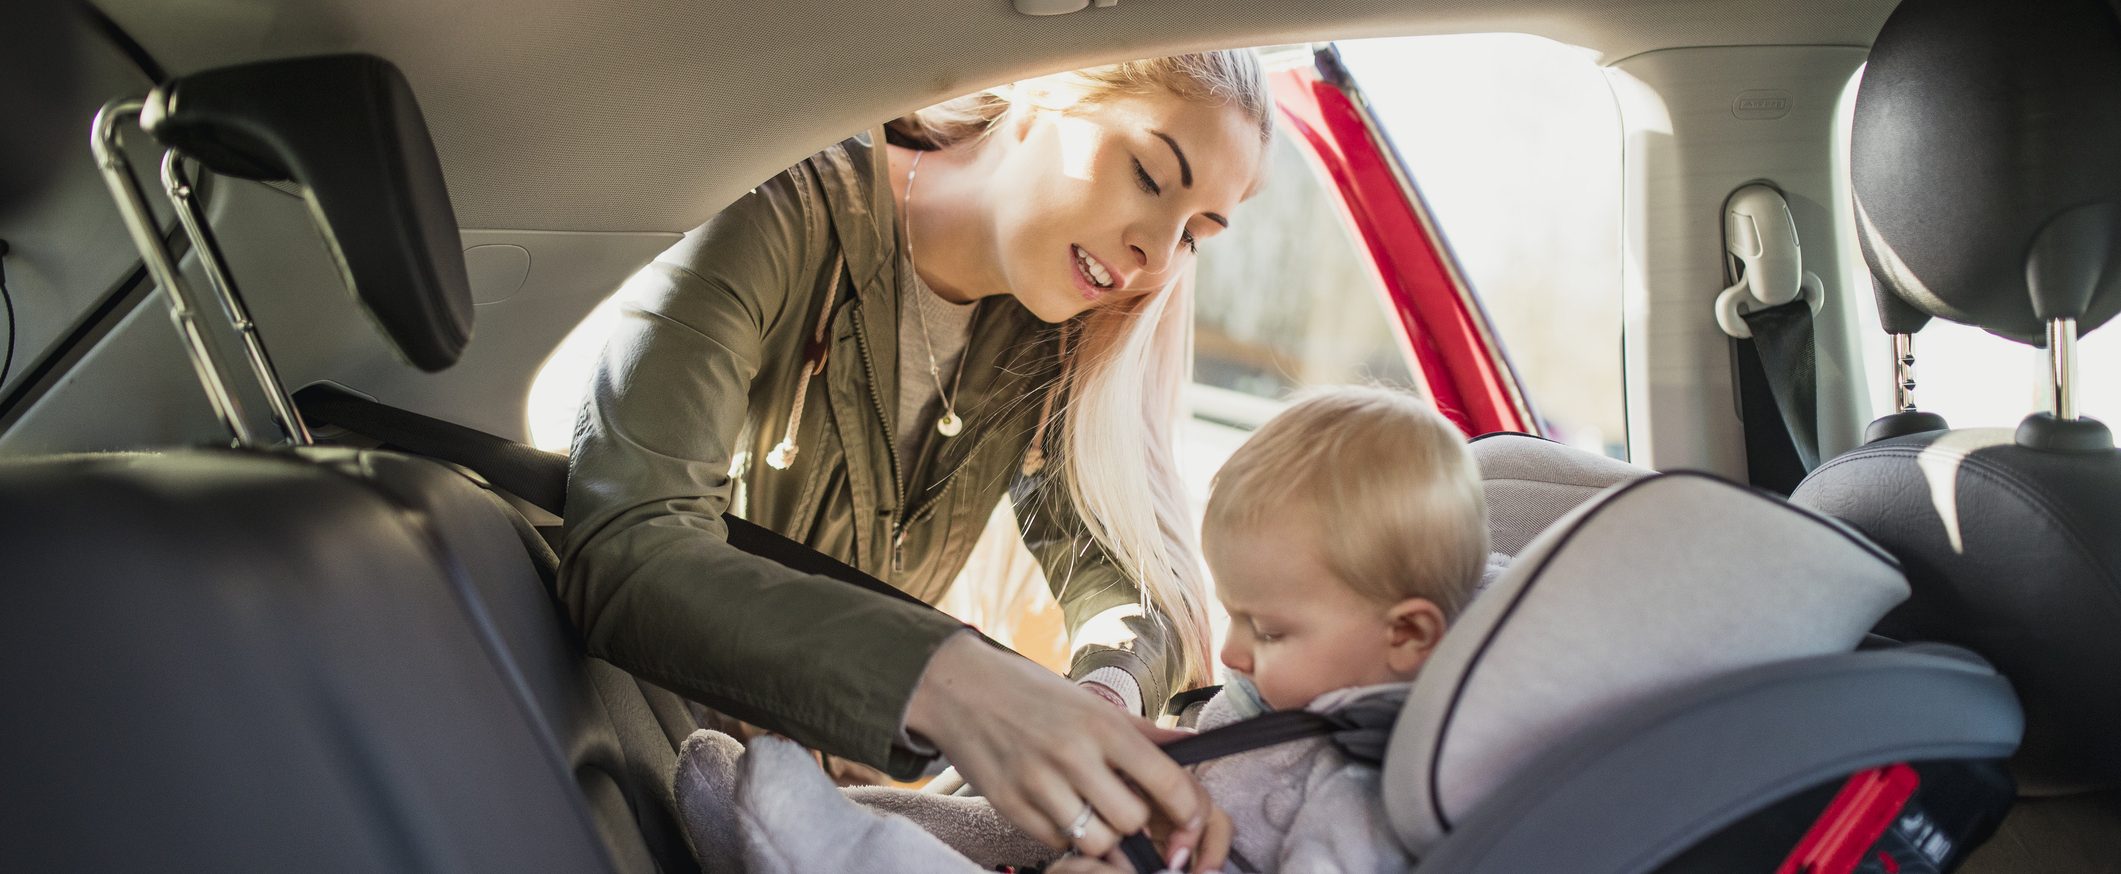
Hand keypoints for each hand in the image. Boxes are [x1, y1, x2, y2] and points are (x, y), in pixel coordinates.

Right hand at [906, 633, 1227, 868]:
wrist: (959, 687)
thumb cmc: (1031, 692)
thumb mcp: (1090, 701)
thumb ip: (1143, 731)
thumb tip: (1194, 743)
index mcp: (1101, 723)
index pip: (1165, 780)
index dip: (1187, 810)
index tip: (1189, 819)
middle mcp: (1072, 753)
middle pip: (1131, 820)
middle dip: (1134, 821)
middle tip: (1125, 808)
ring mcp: (1037, 781)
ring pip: (1094, 840)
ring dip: (1100, 834)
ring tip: (1091, 811)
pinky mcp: (1008, 803)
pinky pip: (1054, 840)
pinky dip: (1062, 833)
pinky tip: (1056, 808)